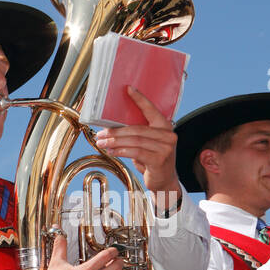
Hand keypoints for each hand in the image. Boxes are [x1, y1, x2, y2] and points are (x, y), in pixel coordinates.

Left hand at [93, 88, 184, 203]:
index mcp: (165, 126)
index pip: (151, 110)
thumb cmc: (152, 160)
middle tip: (100, 133)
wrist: (165, 181)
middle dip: (115, 131)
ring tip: (101, 143)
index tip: (128, 89)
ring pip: (134, 140)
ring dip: (114, 142)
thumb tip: (111, 127)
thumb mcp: (147, 144)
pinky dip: (120, 151)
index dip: (140, 99)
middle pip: (137, 129)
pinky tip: (111, 151)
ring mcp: (165, 147)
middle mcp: (168, 135)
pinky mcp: (159, 159)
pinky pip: (135, 152)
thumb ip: (138, 134)